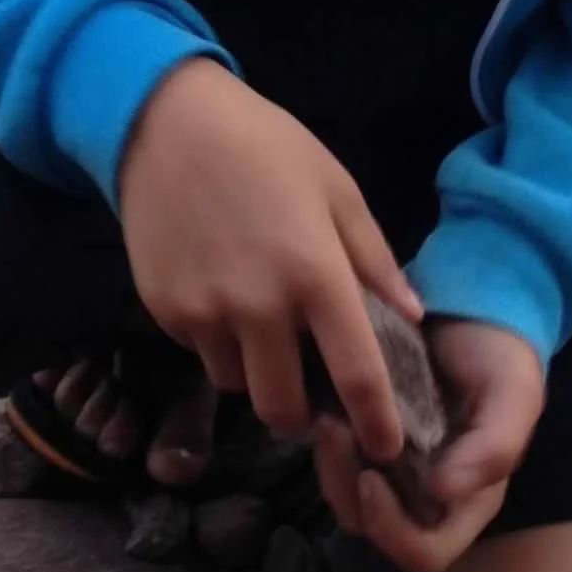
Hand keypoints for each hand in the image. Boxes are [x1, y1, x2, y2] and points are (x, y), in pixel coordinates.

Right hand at [117, 57, 421, 459]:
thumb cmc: (267, 147)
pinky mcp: (163, 310)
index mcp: (315, 274)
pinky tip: (221, 296)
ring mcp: (204, 312)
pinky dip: (217, 343)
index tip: (388, 448)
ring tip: (262, 332)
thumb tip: (409, 316)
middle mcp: (259, 306)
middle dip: (303, 414)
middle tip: (312, 396)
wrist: (168, 123)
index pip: (357, 376)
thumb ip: (373, 259)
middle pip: (284, 408)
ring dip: (256, 375)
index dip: (377, 424)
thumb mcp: (336, 189)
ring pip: (236, 384)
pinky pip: (200, 351)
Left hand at [314, 316, 545, 571]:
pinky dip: (324, 440)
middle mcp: (423, 493)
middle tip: (335, 430)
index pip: (423, 553)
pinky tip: (324, 400)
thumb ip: (494, 447)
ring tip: (328, 415)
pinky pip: (333, 457)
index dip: (391, 532)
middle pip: (370, 527)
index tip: (370, 478)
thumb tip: (443, 492)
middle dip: (345, 488)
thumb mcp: (514, 394)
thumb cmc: (499, 354)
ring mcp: (390, 466)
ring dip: (329, 463)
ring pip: (344, 496)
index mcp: (464, 499)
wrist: (473, 304)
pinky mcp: (364, 435)